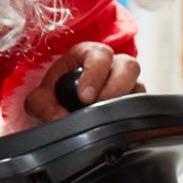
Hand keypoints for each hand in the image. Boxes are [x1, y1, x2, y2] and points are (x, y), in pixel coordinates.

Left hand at [22, 42, 142, 121]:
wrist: (59, 113)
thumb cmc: (52, 98)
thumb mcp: (39, 100)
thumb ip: (43, 106)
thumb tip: (60, 119)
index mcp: (88, 55)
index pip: (99, 54)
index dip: (95, 73)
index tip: (85, 96)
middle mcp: (112, 66)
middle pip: (129, 65)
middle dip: (116, 86)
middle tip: (99, 105)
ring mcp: (127, 85)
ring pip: (139, 86)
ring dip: (127, 101)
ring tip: (110, 118)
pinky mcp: (135, 104)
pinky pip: (143, 108)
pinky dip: (135, 117)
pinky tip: (121, 127)